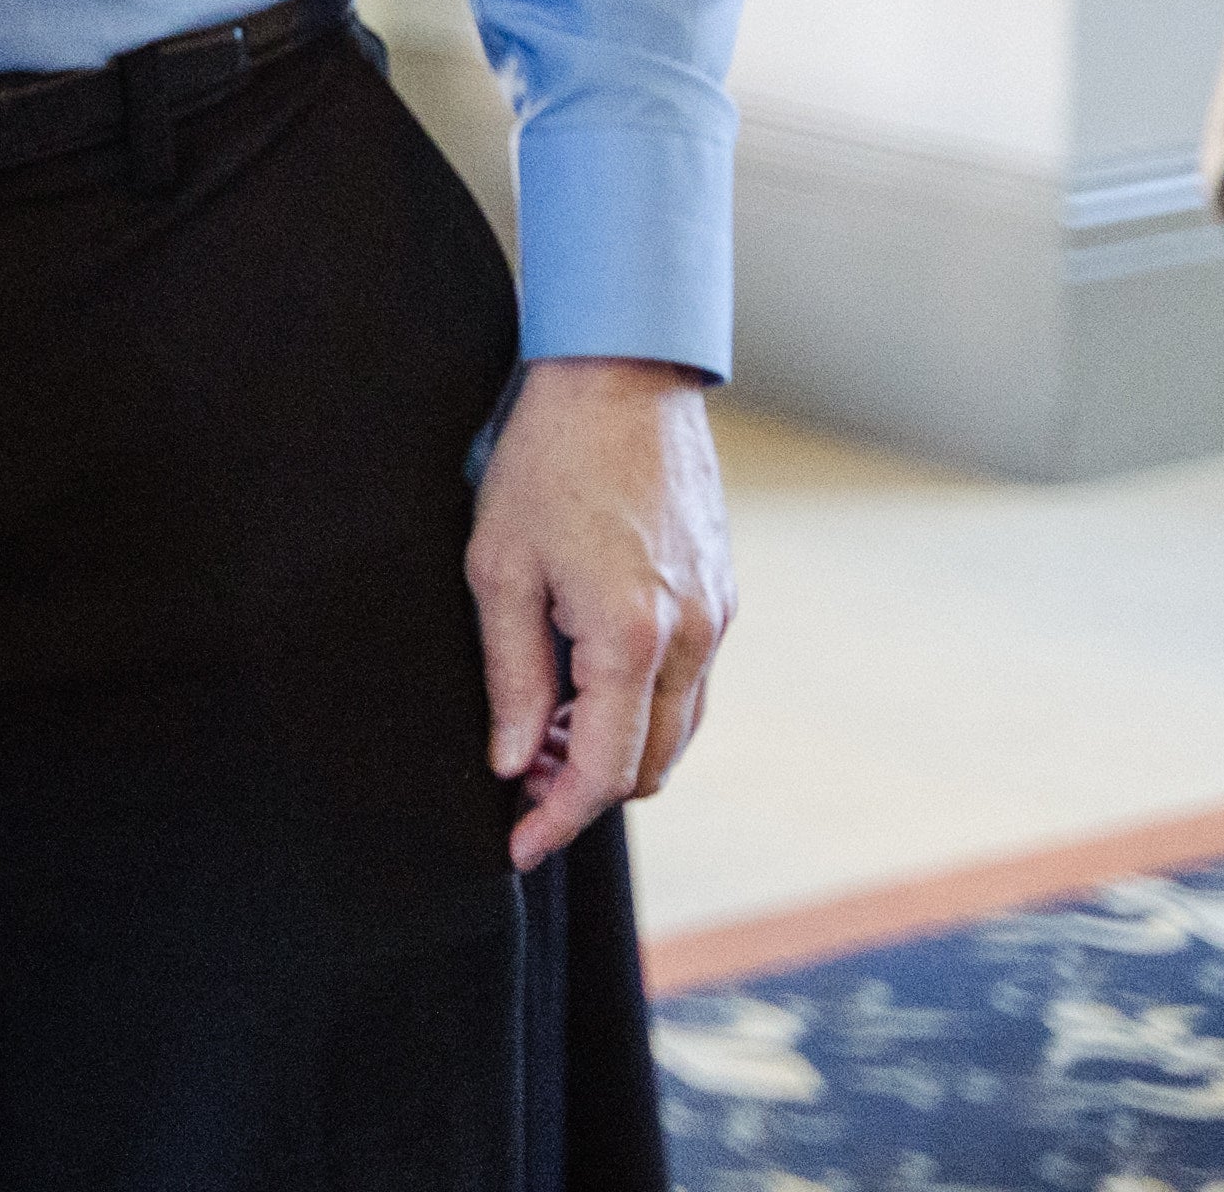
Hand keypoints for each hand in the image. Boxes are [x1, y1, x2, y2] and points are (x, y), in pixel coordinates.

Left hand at [470, 354, 732, 866]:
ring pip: (675, 731)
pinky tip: (584, 680)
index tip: (514, 845)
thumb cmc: (546, 462)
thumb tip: (510, 760)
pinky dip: (643, 706)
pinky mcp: (724, 597)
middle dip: (581, 785)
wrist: (622, 380)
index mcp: (630, 638)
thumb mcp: (499, 569)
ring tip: (541, 727)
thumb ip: (510, 675)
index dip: (554, 819)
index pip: (601, 771)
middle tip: (513, 770)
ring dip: (616, 748)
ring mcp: (718, 619)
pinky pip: (690, 685)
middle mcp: (691, 640)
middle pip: (647, 766)